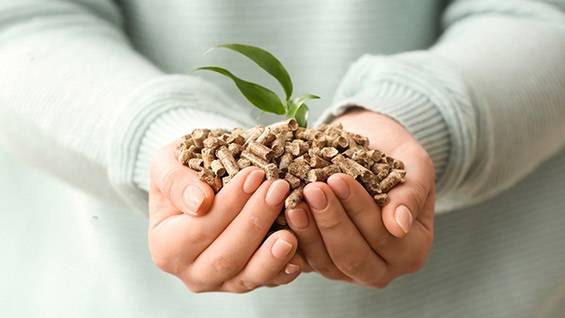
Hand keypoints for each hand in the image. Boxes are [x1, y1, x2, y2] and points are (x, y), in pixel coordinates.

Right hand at [148, 140, 303, 292]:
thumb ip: (176, 181)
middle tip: (278, 188)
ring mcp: (220, 281)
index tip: (254, 175)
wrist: (199, 183)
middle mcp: (190, 270)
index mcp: (166, 245)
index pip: (199, 229)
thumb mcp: (167, 164)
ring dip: (271, 255)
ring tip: (291, 231)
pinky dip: (284, 270)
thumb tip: (199, 203)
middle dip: (254, 222)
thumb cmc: (183, 171)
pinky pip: (268, 282)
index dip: (228, 204)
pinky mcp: (247, 280)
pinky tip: (299, 252)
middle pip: (225, 257)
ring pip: (247, 277)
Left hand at [285, 109, 434, 287]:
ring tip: (293, 200)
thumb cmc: (396, 155)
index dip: (360, 210)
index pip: (384, 238)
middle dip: (331, 222)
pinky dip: (291, 239)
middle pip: (353, 258)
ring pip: (324, 263)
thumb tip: (398, 225)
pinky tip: (280, 214)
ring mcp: (346, 270)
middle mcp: (380, 268)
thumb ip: (410, 194)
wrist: (368, 148)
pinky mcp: (318, 263)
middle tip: (313, 189)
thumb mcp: (415, 166)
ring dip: (307, 231)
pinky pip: (303, 261)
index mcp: (411, 250)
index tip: (338, 179)